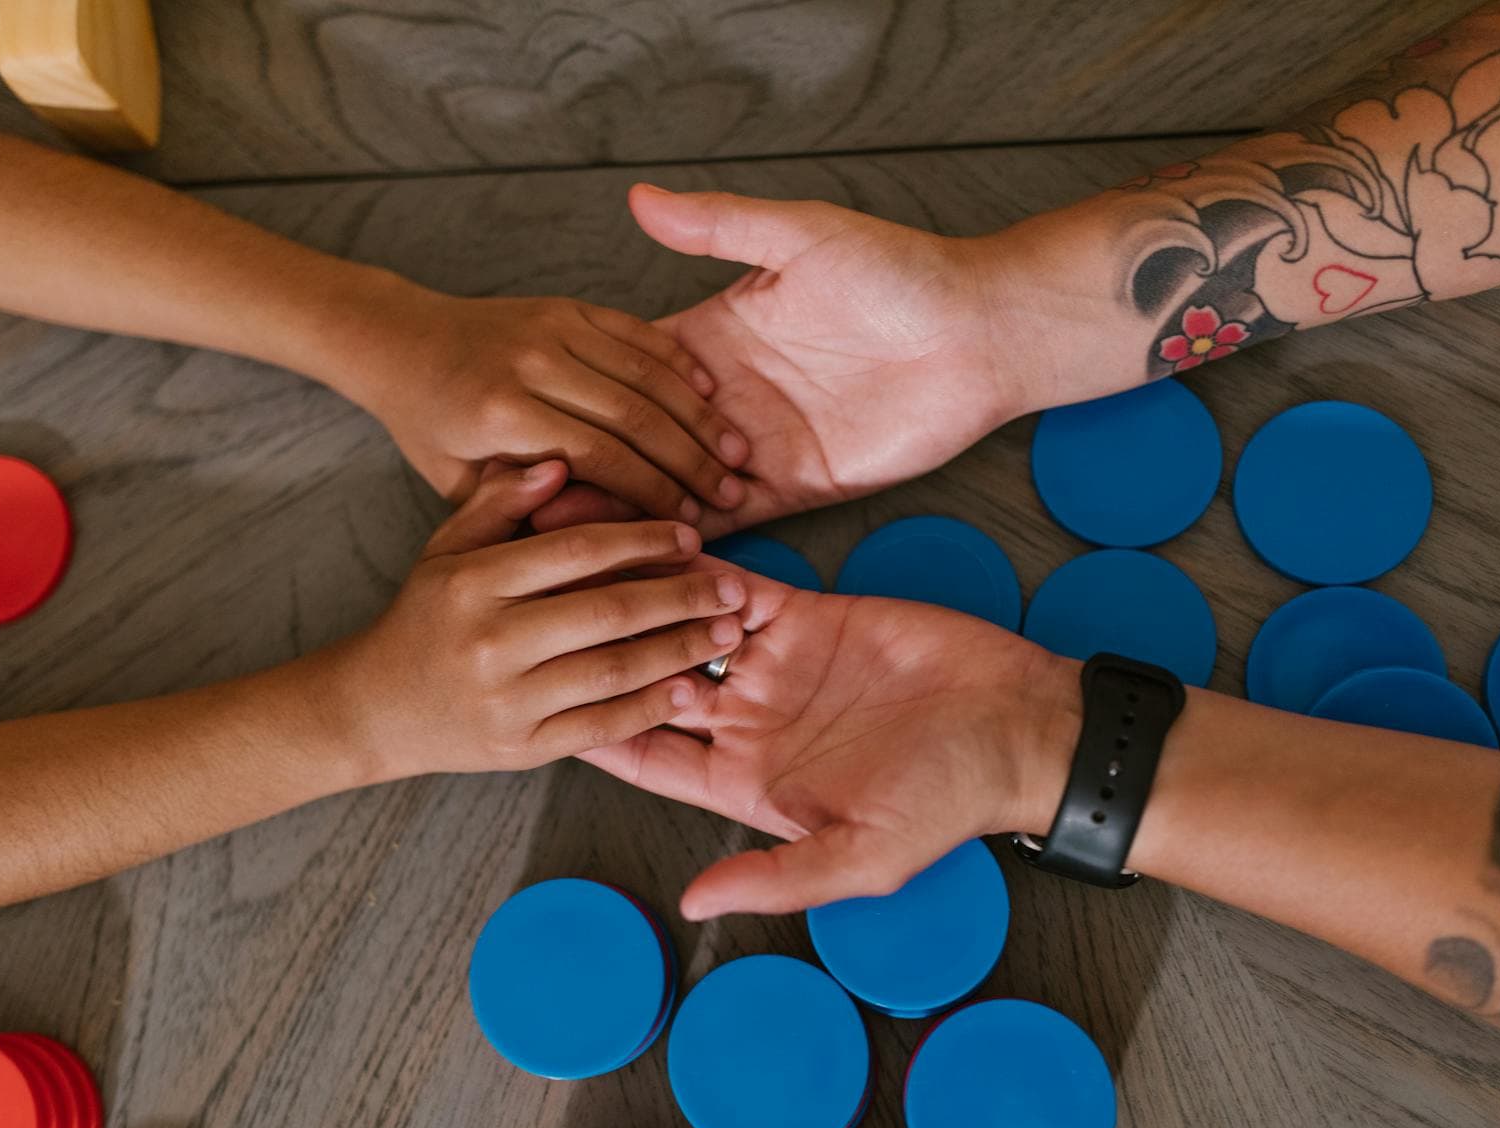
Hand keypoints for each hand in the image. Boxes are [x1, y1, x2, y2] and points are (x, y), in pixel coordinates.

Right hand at [320, 462, 747, 781]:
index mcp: (473, 582)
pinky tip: (689, 690)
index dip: (638, 540)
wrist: (375, 708)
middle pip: (604, 612)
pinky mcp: (522, 746)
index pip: (572, 552)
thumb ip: (500, 503)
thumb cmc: (423, 618)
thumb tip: (560, 465)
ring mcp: (507, 699)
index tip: (690, 537)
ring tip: (726, 634)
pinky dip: (649, 709)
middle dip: (678, 597)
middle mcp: (490, 640)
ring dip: (677, 652)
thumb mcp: (447, 549)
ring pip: (611, 670)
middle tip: (733, 587)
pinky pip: (600, 727)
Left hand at [330, 273, 749, 521]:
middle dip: (691, 459)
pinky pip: (637, 332)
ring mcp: (554, 327)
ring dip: (698, 414)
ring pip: (646, 372)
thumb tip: (602, 531)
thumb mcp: (459, 483)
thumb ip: (523, 506)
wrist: (402, 342)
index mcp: (504, 414)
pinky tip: (711, 394)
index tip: (690, 523)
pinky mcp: (567, 306)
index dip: (653, 493)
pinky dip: (678, 363)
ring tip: (736, 451)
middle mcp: (533, 363)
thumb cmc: (431, 426)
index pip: (601, 456)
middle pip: (635, 415)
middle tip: (731, 492)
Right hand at [532, 185, 1030, 535]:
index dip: (580, 392)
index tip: (523, 415)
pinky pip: (733, 522)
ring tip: (563, 536)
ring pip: (675, 487)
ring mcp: (757, 448)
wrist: (977, 330)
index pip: (631, 370)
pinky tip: (641, 557)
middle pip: (640, 438)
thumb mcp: (800, 235)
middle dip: (589, 464)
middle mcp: (726, 398)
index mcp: (715, 336)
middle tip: (523, 496)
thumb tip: (639, 197)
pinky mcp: (797, 487)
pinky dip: (691, 539)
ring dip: (629, 509)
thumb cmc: (897, 270)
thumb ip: (720, 224)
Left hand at [581, 562, 1079, 917]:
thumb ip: (776, 877)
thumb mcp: (861, 856)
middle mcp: (746, 722)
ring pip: (680, 625)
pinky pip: (736, 586)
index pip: (645, 754)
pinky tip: (664, 546)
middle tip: (546, 610)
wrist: (1018, 727)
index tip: (542, 696)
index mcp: (742, 782)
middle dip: (601, 651)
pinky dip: (699, 568)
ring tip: (588, 566)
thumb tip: (694, 906)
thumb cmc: (947, 803)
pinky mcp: (807, 616)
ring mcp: (773, 666)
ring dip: (642, 602)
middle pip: (648, 681)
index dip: (593, 725)